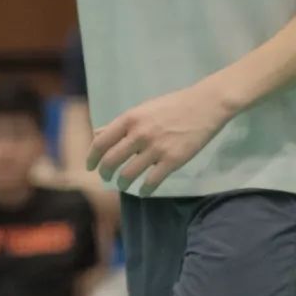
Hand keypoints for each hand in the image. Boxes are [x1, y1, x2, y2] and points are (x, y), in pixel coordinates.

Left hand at [86, 78, 229, 196]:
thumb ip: (121, 124)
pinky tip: (143, 191)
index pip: (101, 142)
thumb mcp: (143, 109)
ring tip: (123, 185)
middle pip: (111, 161)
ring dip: (122, 184)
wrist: (205, 104)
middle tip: (106, 178)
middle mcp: (139, 133)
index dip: (92, 158)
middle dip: (105, 174)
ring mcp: (156, 148)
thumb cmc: (172, 105)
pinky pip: (152, 182)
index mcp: (130, 118)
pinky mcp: (173, 160)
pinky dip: (144, 190)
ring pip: (128, 175)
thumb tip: (97, 134)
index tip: (90, 167)